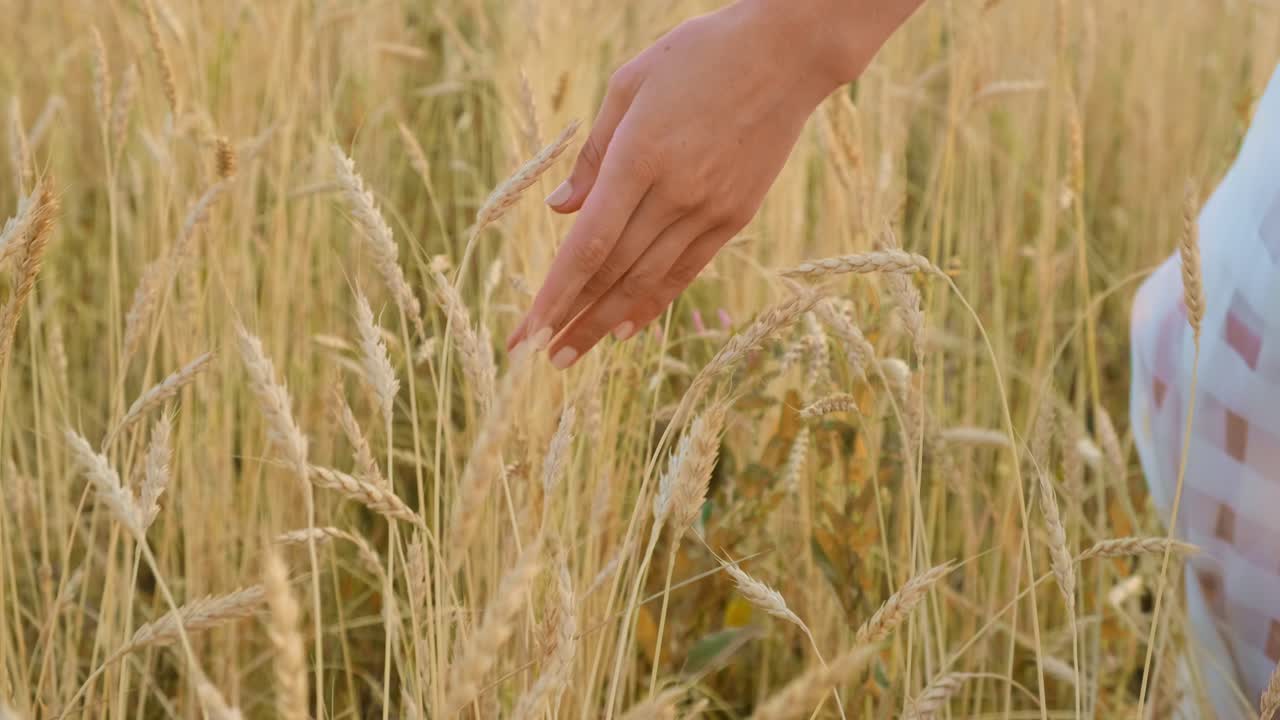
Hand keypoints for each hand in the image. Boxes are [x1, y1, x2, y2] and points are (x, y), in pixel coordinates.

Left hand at [507, 0, 920, 367]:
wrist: (788, 53)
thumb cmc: (699, 56)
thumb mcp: (630, 85)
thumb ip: (593, 154)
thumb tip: (561, 211)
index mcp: (640, 157)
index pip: (587, 245)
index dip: (555, 294)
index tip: (527, 331)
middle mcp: (674, 193)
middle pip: (612, 272)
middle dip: (571, 319)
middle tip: (541, 357)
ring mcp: (709, 209)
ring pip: (647, 280)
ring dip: (606, 322)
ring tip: (573, 353)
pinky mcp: (735, 217)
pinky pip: (686, 271)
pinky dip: (653, 302)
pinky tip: (627, 327)